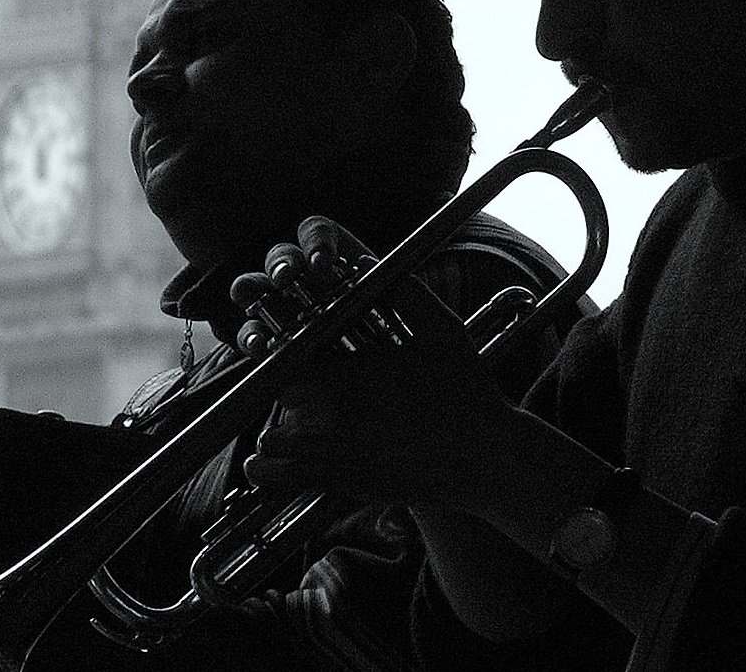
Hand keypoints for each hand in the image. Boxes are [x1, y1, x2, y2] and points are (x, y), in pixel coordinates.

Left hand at [233, 216, 510, 506]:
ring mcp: (333, 451)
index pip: (287, 355)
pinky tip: (262, 466)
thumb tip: (368, 262)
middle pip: (279, 394)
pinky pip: (278, 478)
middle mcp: (334, 411)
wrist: (484, 460)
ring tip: (292, 430)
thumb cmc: (467, 392)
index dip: (287, 353)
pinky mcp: (337, 484)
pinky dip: (265, 472)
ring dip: (279, 432)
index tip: (297, 356)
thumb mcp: (444, 330)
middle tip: (308, 392)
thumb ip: (404, 293)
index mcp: (351, 372)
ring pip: (273, 436)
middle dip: (290, 391)